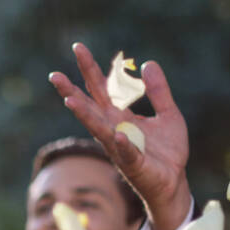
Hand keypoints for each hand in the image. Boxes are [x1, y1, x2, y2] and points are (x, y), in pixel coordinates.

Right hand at [48, 43, 193, 229]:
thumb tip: (147, 63)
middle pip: (91, 106)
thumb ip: (158, 90)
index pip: (101, 89)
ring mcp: (120, 147)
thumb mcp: (168, 113)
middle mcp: (114, 129)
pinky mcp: (135, 164)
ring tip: (70, 100)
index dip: (90, 68)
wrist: (174, 180)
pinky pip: (128, 152)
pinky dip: (123, 144)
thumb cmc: (167, 151)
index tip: (78, 48)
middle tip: (55, 75)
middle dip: (73, 90)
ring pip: (99, 128)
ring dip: (85, 115)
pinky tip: (119, 134)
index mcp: (121, 116)